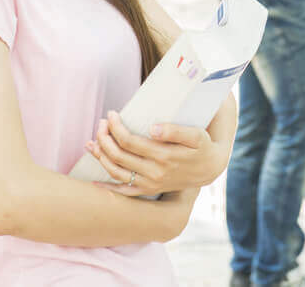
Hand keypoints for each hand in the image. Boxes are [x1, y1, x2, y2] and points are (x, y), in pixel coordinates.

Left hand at [85, 111, 224, 196]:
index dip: (116, 127)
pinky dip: (107, 186)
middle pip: (119, 156)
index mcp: (164, 156)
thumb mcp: (196, 135)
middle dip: (105, 137)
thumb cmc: (202, 146)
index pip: (130, 141)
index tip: (112, 114)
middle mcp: (154, 173)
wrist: (210, 168)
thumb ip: (175, 131)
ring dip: (101, 156)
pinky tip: (94, 179)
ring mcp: (150, 184)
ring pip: (116, 172)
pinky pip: (123, 191)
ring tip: (94, 140)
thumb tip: (153, 128)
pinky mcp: (148, 190)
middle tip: (102, 123)